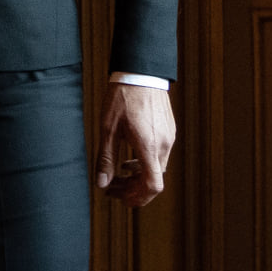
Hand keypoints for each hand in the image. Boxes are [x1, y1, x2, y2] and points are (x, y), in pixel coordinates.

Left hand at [94, 82, 175, 206]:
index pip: (152, 186)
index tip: (120, 198)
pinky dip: (145, 163)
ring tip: (119, 172)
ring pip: (157, 169)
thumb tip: (101, 183)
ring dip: (139, 176)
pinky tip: (130, 157)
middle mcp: (163, 145)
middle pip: (154, 181)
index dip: (138, 198)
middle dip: (133, 189)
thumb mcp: (108, 128)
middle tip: (112, 188)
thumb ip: (105, 158)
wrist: (141, 72)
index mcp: (148, 146)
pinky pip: (160, 156)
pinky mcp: (170, 131)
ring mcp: (169, 138)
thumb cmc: (122, 97)